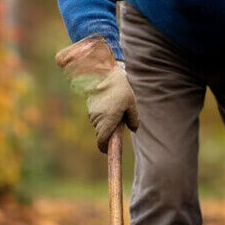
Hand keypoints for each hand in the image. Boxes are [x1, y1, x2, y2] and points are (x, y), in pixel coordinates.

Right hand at [55, 36, 138, 151]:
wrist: (104, 74)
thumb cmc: (120, 90)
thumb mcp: (132, 104)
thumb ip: (133, 119)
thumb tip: (134, 129)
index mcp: (107, 122)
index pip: (101, 142)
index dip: (105, 148)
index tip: (109, 150)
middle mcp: (97, 120)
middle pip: (102, 134)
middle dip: (109, 133)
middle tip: (120, 123)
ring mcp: (92, 114)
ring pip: (99, 125)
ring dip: (106, 123)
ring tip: (117, 109)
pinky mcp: (90, 107)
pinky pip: (97, 116)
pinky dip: (103, 115)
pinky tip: (110, 104)